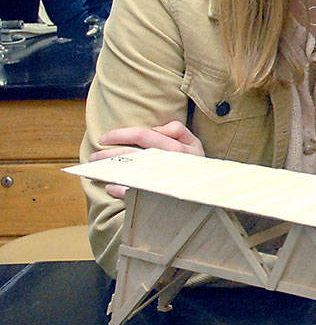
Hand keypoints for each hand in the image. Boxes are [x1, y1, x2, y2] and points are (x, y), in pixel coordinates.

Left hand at [90, 121, 205, 197]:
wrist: (212, 191)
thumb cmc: (198, 165)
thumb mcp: (194, 143)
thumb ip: (177, 130)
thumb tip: (156, 129)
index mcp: (174, 147)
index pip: (142, 134)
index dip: (120, 134)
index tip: (104, 137)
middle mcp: (167, 161)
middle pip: (131, 153)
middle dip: (108, 154)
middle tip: (94, 156)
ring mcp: (163, 179)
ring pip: (129, 171)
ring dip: (109, 170)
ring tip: (96, 169)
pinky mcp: (159, 195)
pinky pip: (135, 192)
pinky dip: (120, 190)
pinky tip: (110, 187)